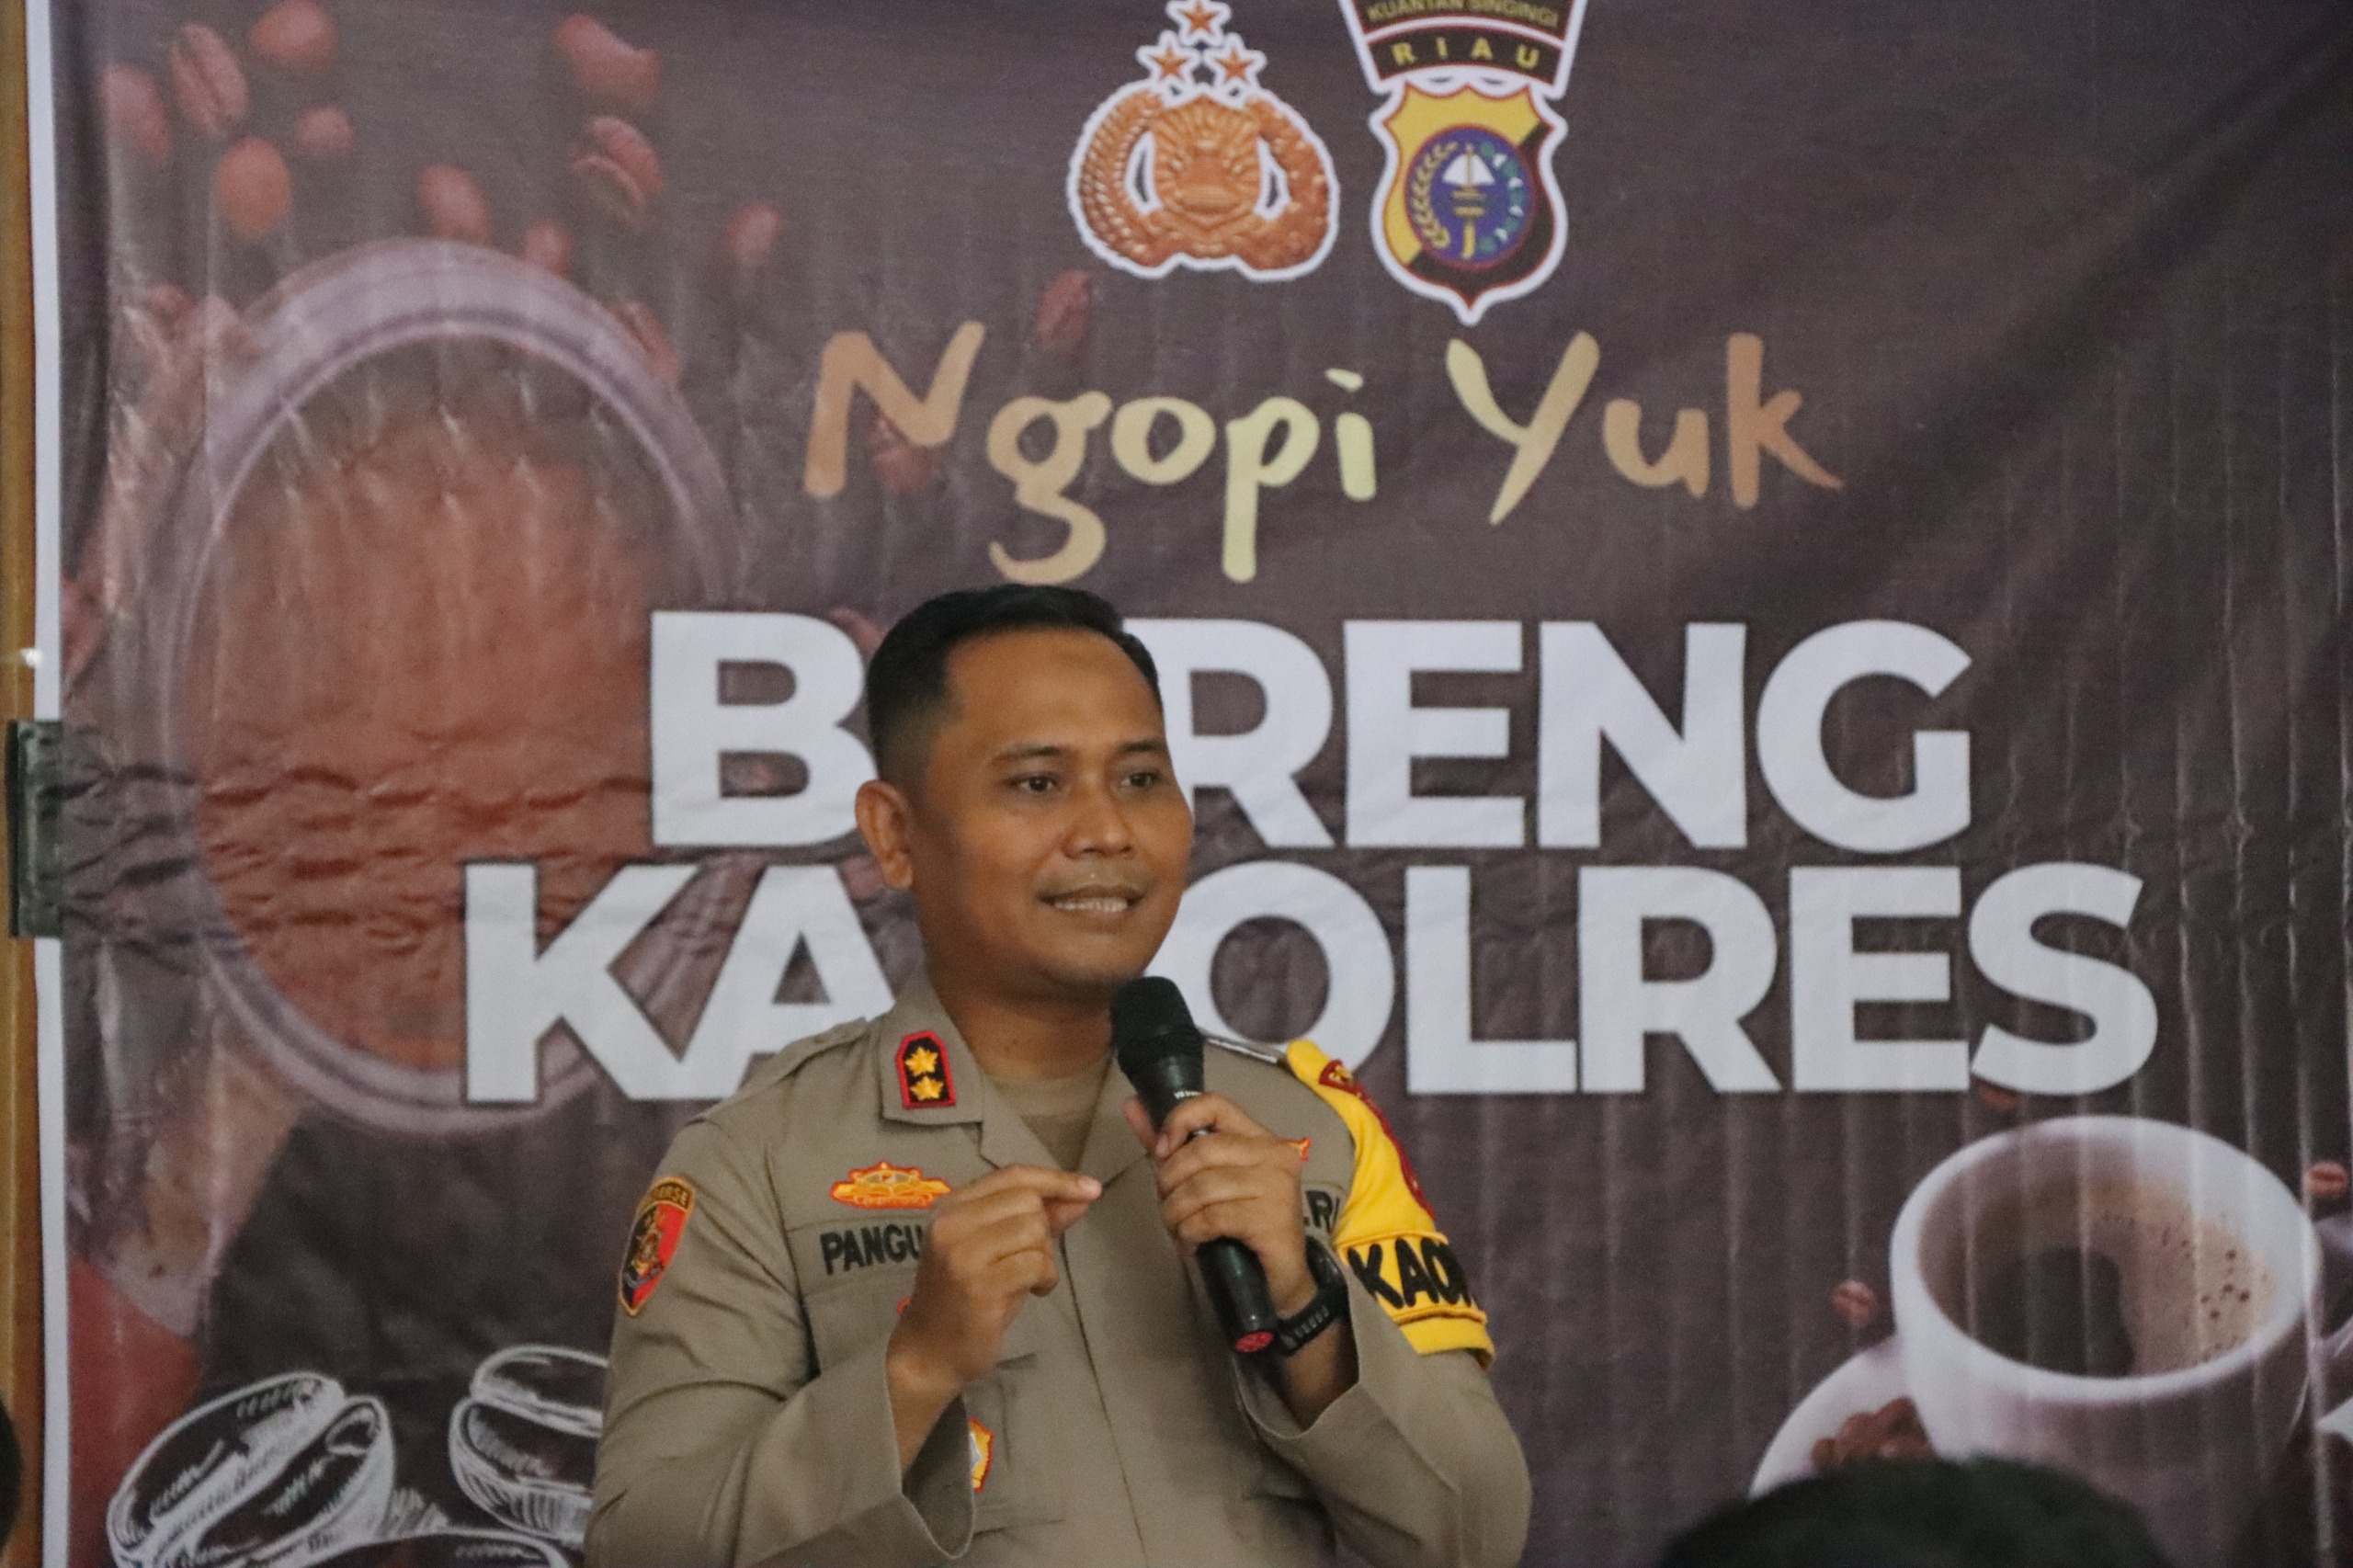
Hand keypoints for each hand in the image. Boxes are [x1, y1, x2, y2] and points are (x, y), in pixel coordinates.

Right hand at [884, 1164, 1098, 1465]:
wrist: (928, 1352)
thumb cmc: (965, 1298)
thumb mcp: (998, 1249)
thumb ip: (1037, 1218)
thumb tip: (1083, 1194)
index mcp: (951, 1206)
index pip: (1013, 1175)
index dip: (1057, 1179)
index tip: (1091, 1188)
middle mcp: (951, 1222)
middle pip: (1028, 1201)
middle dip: (1045, 1230)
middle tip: (1033, 1260)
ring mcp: (962, 1253)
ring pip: (1034, 1230)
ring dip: (1045, 1257)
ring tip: (1029, 1279)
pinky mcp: (979, 1285)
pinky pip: (1036, 1264)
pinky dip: (1046, 1277)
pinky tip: (1034, 1291)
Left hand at [1122, 1093, 1314, 1314]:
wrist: (1279, 1281)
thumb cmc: (1241, 1228)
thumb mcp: (1203, 1180)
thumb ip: (1171, 1144)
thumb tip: (1132, 1105)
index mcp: (1259, 1138)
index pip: (1215, 1104)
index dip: (1179, 1121)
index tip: (1160, 1151)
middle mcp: (1274, 1154)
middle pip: (1202, 1150)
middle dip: (1169, 1182)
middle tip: (1167, 1207)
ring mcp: (1277, 1186)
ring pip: (1202, 1187)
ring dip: (1175, 1213)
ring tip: (1177, 1230)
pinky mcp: (1272, 1219)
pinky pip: (1212, 1217)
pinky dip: (1191, 1232)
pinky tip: (1191, 1244)